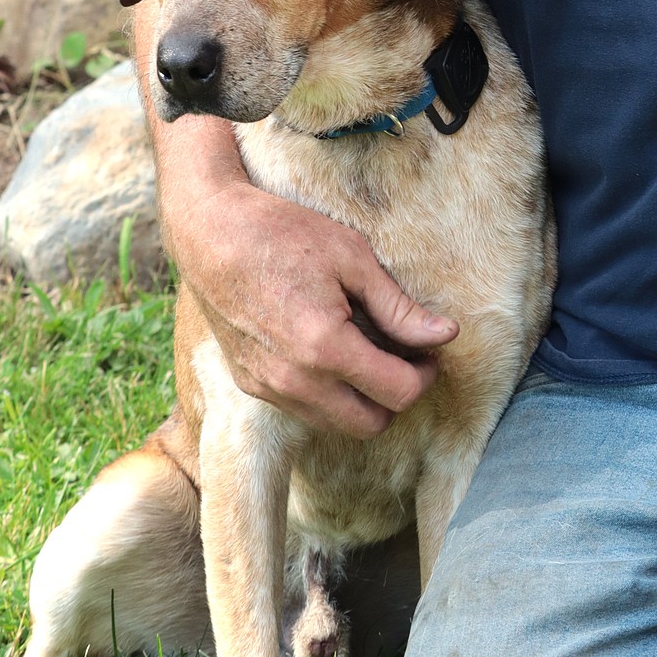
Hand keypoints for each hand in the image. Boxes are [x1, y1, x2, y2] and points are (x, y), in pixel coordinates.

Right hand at [171, 167, 458, 436]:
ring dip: (362, 399)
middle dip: (397, 395)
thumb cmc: (284, 234)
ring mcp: (269, 388)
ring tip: (367, 349)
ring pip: (337, 423)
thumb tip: (445, 335)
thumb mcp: (352, 258)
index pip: (398, 393)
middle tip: (404, 355)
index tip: (429, 349)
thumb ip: (399, 307)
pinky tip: (330, 350)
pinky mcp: (251, 384)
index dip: (424, 374)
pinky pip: (304, 408)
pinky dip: (328, 393)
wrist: (211, 233)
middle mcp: (296, 382)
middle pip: (371, 424)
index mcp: (327, 349)